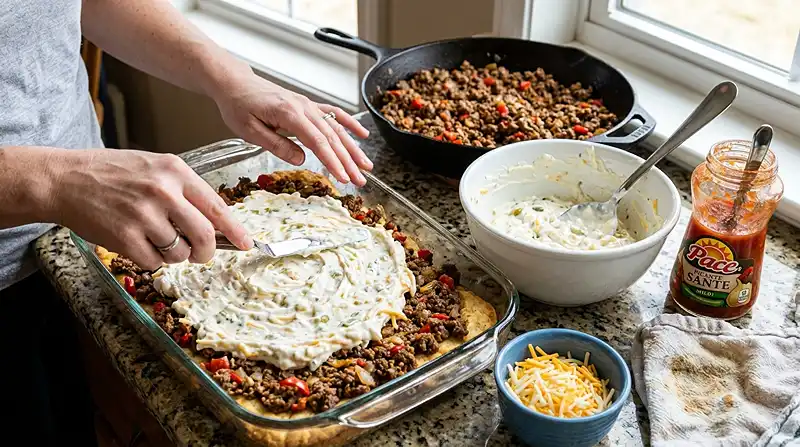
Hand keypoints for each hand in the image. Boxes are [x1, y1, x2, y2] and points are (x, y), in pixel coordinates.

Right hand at [48, 149, 252, 269]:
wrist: (63, 179)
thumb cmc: (110, 173)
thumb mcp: (154, 167)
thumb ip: (183, 190)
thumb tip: (214, 221)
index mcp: (176, 171)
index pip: (217, 207)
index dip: (235, 230)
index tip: (246, 244)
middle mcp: (164, 192)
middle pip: (205, 236)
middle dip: (205, 252)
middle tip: (199, 254)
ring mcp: (144, 215)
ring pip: (180, 253)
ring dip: (173, 255)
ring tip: (155, 239)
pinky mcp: (125, 237)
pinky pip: (154, 263)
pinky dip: (150, 260)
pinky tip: (137, 244)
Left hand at [211, 70, 371, 185]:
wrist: (235, 84)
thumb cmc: (239, 106)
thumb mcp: (250, 131)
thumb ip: (277, 145)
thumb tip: (301, 160)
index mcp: (289, 113)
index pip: (317, 142)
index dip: (332, 161)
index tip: (343, 178)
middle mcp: (303, 107)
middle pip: (332, 137)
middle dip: (348, 161)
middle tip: (359, 180)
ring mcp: (308, 105)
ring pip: (336, 128)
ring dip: (353, 148)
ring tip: (366, 166)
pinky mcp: (307, 105)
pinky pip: (333, 114)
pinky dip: (349, 124)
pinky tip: (362, 135)